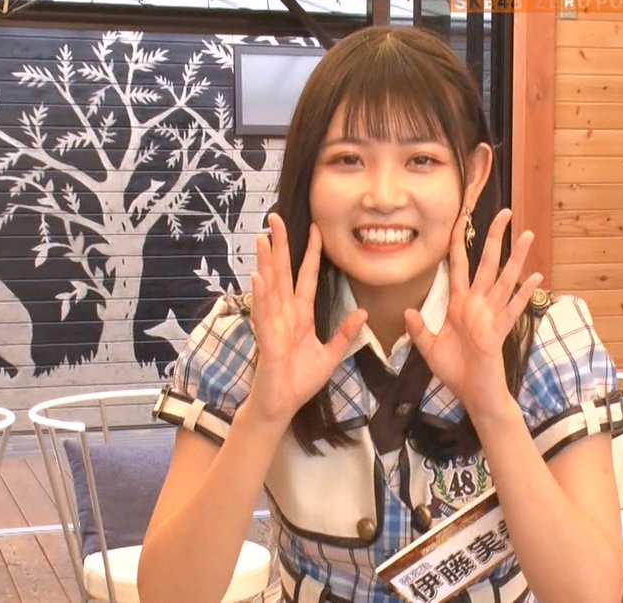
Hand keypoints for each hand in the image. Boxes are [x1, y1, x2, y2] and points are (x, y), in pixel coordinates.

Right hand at [246, 214, 366, 426]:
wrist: (281, 405)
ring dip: (266, 263)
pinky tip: (259, 276)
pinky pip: (264, 315)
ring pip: (270, 288)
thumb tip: (362, 313)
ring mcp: (274, 325)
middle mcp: (285, 314)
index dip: (311, 253)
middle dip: (280, 245)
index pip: (306, 277)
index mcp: (301, 315)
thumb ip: (345, 334)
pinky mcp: (268, 341)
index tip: (315, 229)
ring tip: (263, 239)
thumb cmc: (300, 381)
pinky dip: (262, 295)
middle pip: (283, 273)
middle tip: (274, 217)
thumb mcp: (331, 355)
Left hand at [405, 208, 541, 418]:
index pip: (458, 266)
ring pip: (503, 279)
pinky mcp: (498, 332)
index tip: (460, 220)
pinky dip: (523, 294)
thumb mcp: (429, 349)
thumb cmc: (455, 371)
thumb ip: (419, 329)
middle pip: (486, 263)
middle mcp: (476, 304)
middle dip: (494, 237)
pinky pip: (512, 309)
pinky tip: (536, 277)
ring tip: (526, 234)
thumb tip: (408, 310)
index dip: (457, 243)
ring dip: (516, 257)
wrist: (473, 395)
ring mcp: (489, 316)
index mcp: (458, 304)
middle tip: (504, 212)